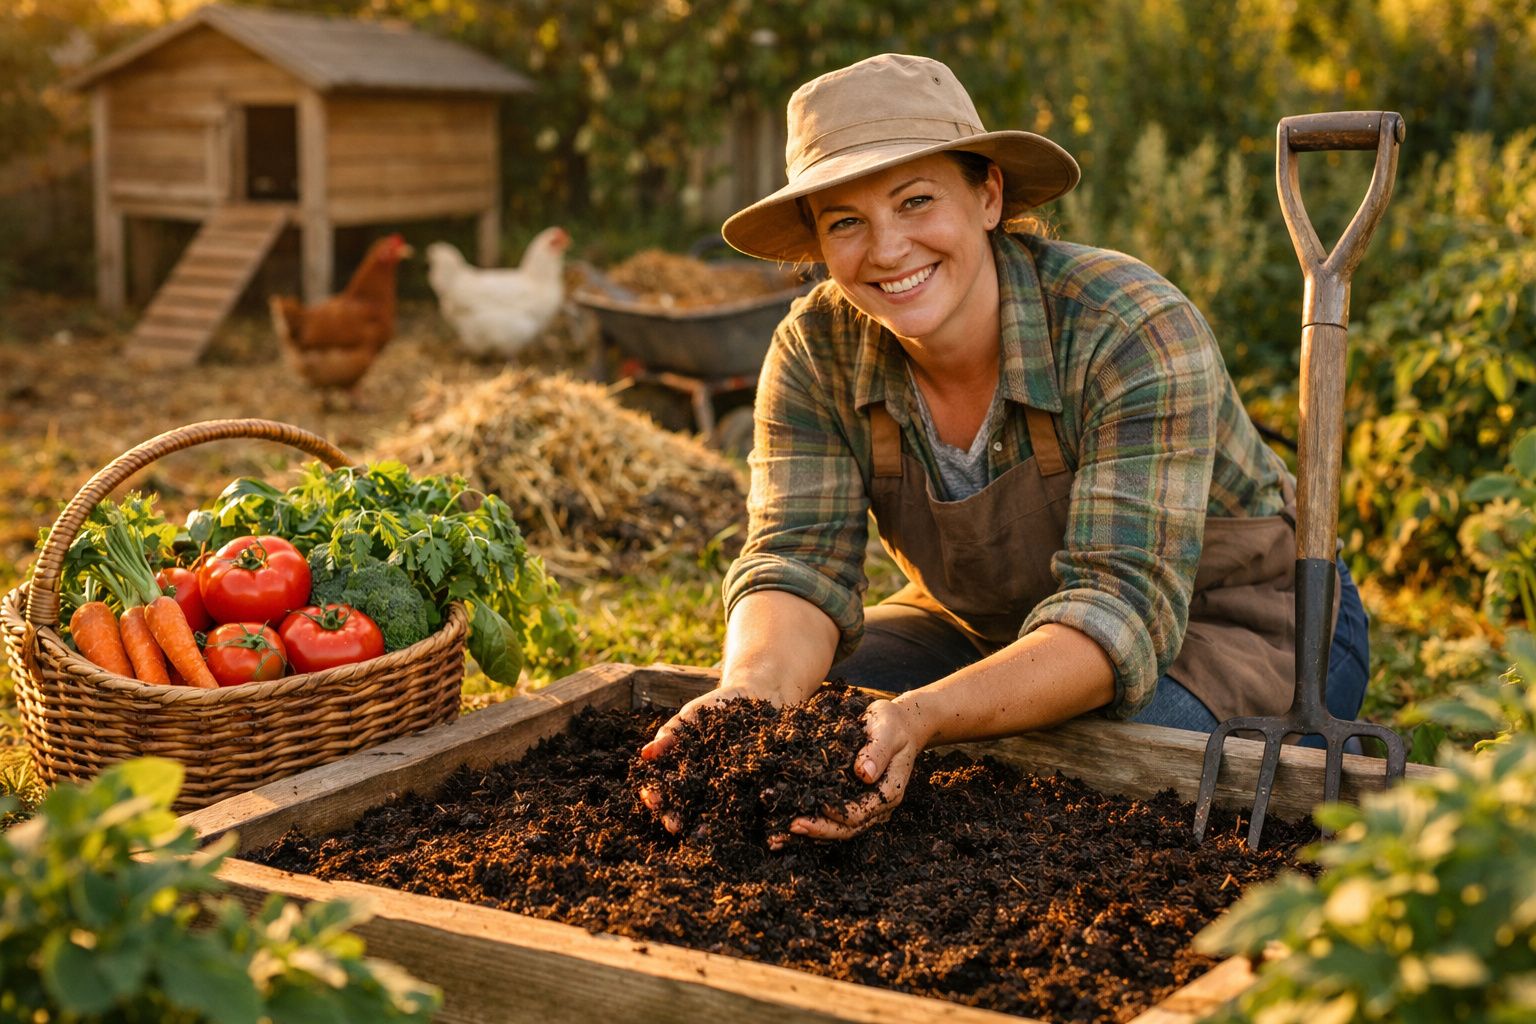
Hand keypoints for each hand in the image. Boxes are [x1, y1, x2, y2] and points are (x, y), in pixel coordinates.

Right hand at [637, 683, 774, 833]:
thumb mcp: (692, 716)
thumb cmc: (717, 706)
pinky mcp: (751, 786)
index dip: (654, 794)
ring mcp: (726, 786)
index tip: (651, 799)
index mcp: (682, 767)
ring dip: (705, 823)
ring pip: (711, 809)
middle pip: (683, 804)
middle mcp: (701, 782)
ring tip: (703, 831)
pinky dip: (740, 813)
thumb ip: (671, 734)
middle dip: (675, 816)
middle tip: (673, 825)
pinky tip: (737, 821)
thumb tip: (644, 754)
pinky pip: (745, 802)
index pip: (662, 786)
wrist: (758, 695)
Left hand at [780, 697, 929, 844]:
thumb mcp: (887, 731)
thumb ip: (878, 751)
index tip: (817, 803)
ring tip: (786, 831)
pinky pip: (834, 816)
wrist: (899, 725)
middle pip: (848, 828)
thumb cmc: (893, 724)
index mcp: (888, 793)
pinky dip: (814, 820)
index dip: (838, 813)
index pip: (861, 814)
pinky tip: (791, 821)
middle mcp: (878, 806)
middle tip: (792, 826)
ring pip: (839, 828)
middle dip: (820, 829)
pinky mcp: (855, 800)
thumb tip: (864, 774)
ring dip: (813, 830)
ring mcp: (867, 806)